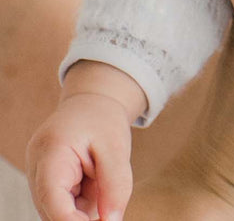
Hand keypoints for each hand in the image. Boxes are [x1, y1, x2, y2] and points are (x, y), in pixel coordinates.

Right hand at [25, 91, 133, 220]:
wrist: (92, 102)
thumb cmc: (103, 119)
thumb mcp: (117, 147)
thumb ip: (116, 184)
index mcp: (51, 152)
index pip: (52, 198)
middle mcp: (37, 169)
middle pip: (54, 210)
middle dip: (81, 216)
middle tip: (109, 206)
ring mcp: (39, 178)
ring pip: (59, 211)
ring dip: (83, 207)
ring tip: (100, 175)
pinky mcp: (46, 184)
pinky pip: (63, 205)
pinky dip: (81, 202)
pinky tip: (93, 180)